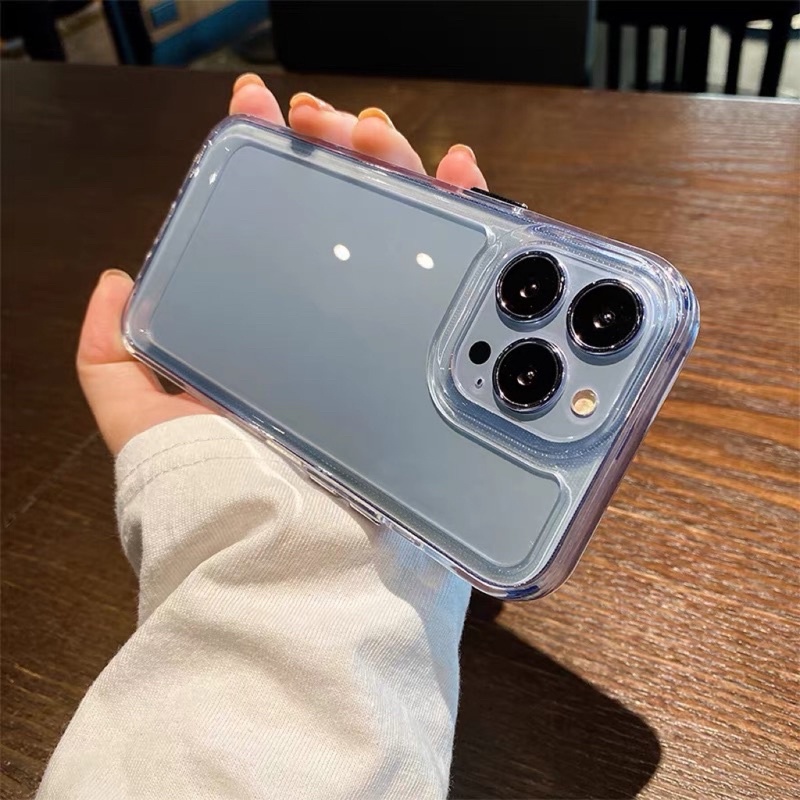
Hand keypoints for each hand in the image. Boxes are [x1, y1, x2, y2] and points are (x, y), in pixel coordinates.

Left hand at [77, 74, 488, 455]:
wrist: (296, 558)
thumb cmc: (217, 490)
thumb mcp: (141, 422)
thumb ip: (113, 359)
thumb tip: (116, 283)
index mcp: (276, 331)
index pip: (282, 229)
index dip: (275, 166)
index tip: (267, 117)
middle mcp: (338, 331)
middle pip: (351, 220)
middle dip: (343, 153)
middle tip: (333, 125)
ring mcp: (394, 345)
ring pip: (410, 236)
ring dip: (402, 171)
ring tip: (383, 138)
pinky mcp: (443, 366)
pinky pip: (467, 283)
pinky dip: (472, 222)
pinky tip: (463, 180)